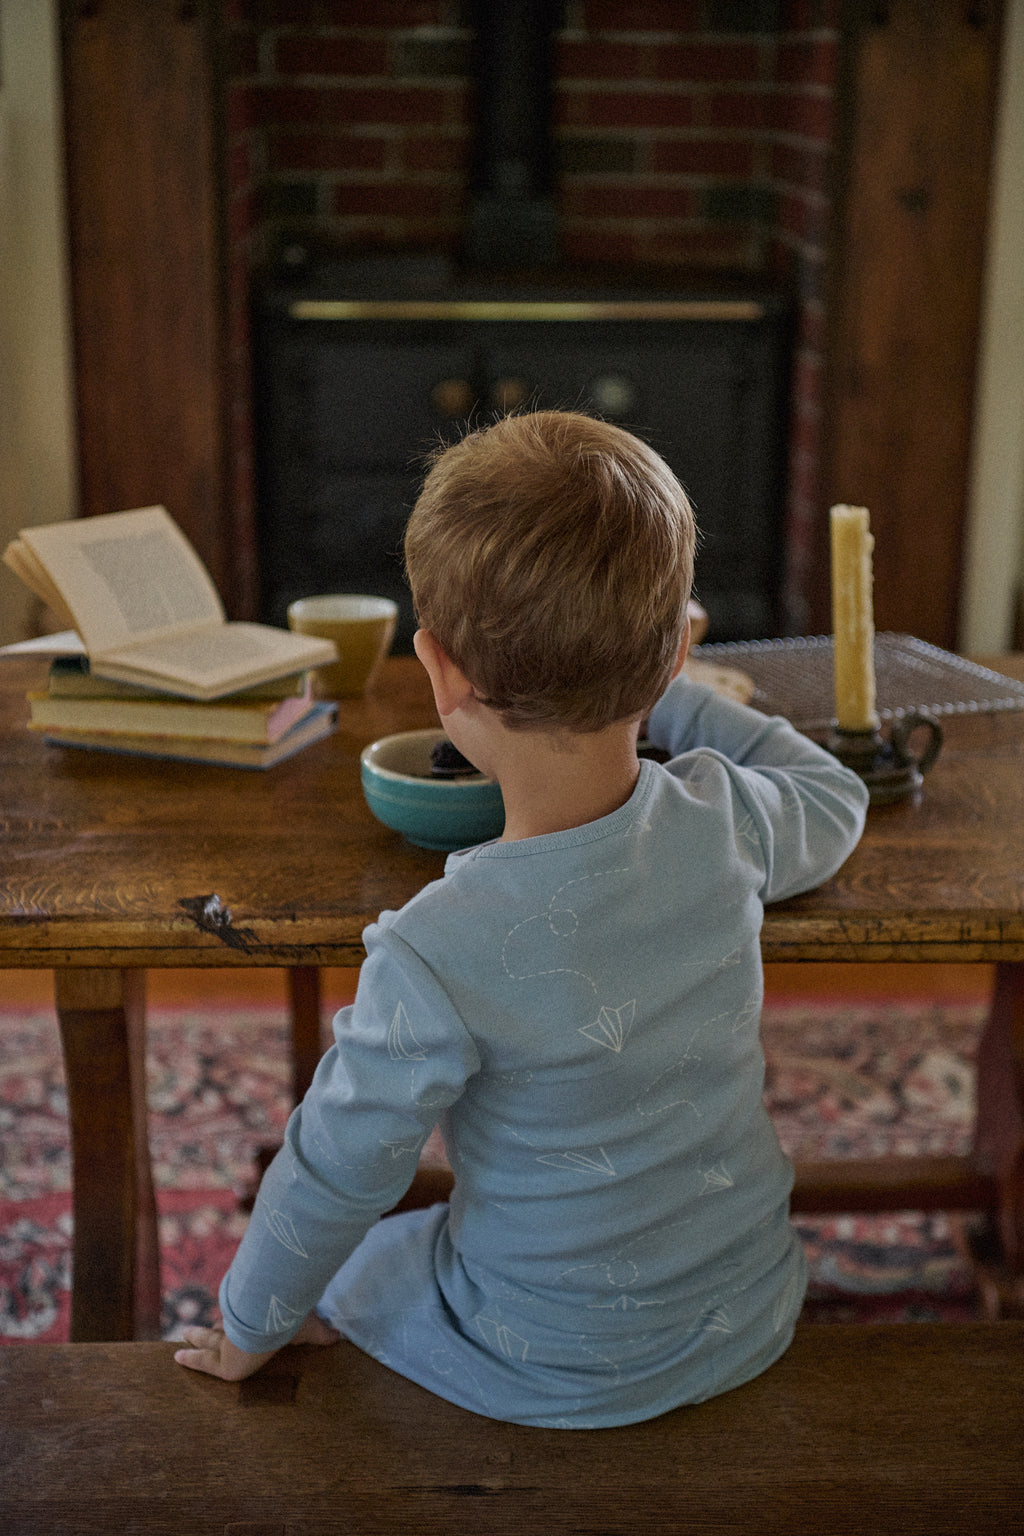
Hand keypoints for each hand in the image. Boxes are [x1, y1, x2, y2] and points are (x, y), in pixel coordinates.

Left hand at [173, 1310, 339, 1381]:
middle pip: (224, 1328)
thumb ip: (322, 1334)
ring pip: (210, 1339)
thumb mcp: (310, 1328)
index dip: (235, 1322)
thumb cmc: (291, 1322)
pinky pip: (204, 1362)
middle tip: (196, 1327)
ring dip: (197, 1337)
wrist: (273, 1324)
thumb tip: (339, 1336)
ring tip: (184, 1336)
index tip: (225, 1321)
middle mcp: (242, 1328)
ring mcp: (230, 1342)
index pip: (245, 1323)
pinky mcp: (224, 1363)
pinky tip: (178, 1358)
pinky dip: (191, 1360)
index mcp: (260, 1324)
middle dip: (211, 1328)